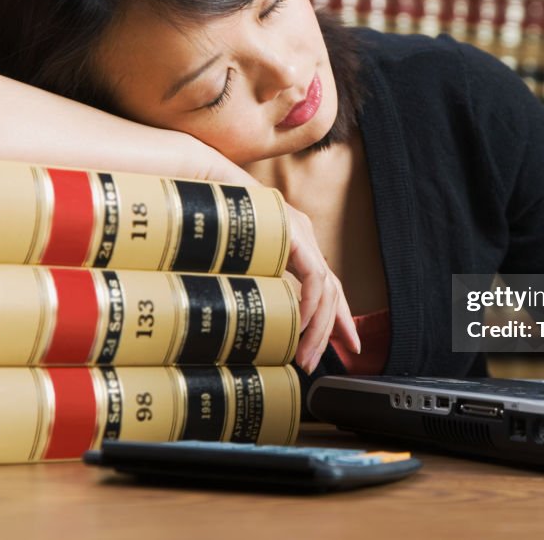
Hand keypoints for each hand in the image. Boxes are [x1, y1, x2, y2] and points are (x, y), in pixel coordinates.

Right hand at [182, 142, 358, 372]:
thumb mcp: (232, 260)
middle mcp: (301, 234)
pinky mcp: (293, 231)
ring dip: (317, 326)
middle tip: (328, 357)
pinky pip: (314, 276)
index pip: (323, 283)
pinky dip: (310, 304)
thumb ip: (248, 279)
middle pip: (330, 288)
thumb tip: (247, 317)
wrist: (195, 186)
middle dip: (334, 327)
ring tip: (305, 355)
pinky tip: (301, 325)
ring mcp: (299, 230)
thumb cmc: (205, 223)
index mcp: (291, 241)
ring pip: (325, 287)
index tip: (348, 343)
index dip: (337, 315)